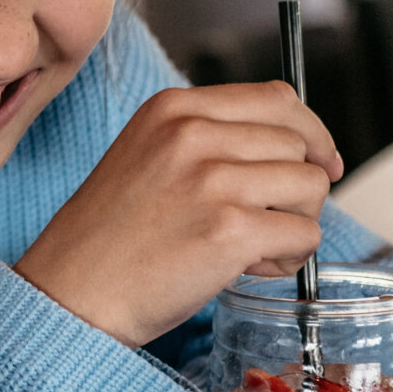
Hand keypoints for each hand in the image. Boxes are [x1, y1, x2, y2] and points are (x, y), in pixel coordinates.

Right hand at [14, 82, 342, 347]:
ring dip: (296, 222)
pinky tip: (249, 267)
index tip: (320, 161)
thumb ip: (209, 140)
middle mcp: (193, 134)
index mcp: (173, 108)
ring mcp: (212, 180)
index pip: (277, 98)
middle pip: (299, 143)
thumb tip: (295, 151)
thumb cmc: (109, 239)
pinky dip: (290, 258)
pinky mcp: (229, 230)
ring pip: (310, 186)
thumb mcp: (148, 156)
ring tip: (254, 248)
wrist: (71, 293)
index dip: (312, 131)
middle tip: (268, 222)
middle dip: (298, 188)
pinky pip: (305, 234)